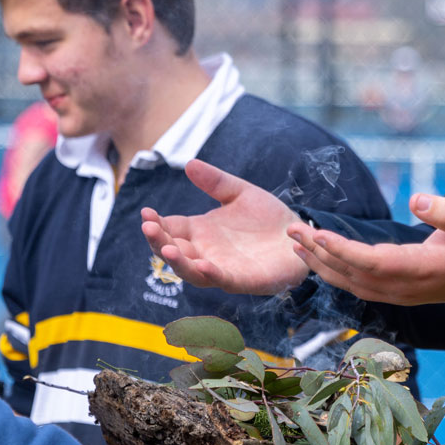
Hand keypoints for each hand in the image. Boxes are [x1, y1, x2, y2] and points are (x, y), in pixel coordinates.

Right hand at [143, 160, 307, 294]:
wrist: (298, 235)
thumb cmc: (267, 218)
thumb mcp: (240, 193)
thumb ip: (216, 182)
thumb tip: (189, 163)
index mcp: (201, 231)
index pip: (171, 228)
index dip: (156, 222)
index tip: (146, 212)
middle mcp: (206, 251)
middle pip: (174, 251)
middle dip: (159, 241)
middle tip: (149, 227)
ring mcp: (222, 267)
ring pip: (192, 271)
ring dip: (178, 262)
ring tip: (166, 248)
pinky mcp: (243, 280)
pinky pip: (223, 280)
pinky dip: (211, 274)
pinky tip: (203, 265)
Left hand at [287, 193, 444, 305]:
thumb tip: (416, 199)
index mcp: (421, 270)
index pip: (372, 263)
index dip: (342, 250)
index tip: (317, 233)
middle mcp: (404, 288)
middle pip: (352, 274)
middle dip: (319, 253)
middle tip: (292, 229)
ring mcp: (400, 294)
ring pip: (351, 283)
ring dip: (322, 263)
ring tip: (296, 242)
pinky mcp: (398, 292)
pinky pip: (359, 285)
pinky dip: (335, 272)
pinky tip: (320, 258)